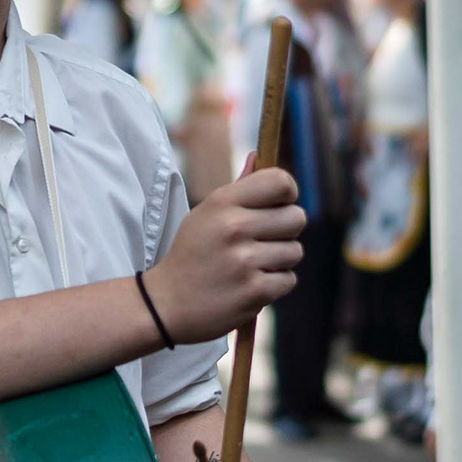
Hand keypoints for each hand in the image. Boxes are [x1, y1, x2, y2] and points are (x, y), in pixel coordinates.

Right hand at [143, 163, 303, 344]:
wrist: (165, 304)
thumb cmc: (192, 254)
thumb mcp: (205, 215)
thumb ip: (237, 188)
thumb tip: (257, 156)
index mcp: (222, 203)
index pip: (280, 182)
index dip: (288, 193)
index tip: (279, 204)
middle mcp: (234, 228)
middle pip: (296, 217)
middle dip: (286, 230)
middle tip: (264, 240)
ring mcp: (244, 261)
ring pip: (295, 251)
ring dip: (279, 260)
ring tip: (252, 265)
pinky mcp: (254, 291)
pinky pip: (289, 279)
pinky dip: (274, 284)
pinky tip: (250, 284)